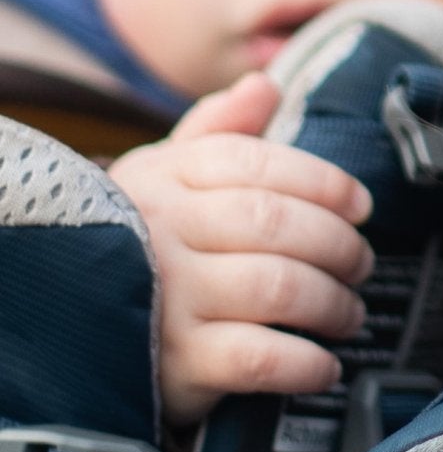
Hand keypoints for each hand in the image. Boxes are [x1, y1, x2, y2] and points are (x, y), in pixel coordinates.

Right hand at [108, 72, 375, 425]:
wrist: (72, 333)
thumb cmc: (145, 243)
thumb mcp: (168, 178)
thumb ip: (220, 131)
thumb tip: (265, 85)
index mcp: (165, 178)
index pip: (255, 163)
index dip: (322, 181)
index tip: (360, 205)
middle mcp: (161, 232)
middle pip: (275, 223)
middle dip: (338, 245)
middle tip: (362, 265)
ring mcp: (167, 299)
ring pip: (279, 287)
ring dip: (334, 303)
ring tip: (351, 313)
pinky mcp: (175, 363)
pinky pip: (259, 358)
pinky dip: (306, 363)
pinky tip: (326, 366)